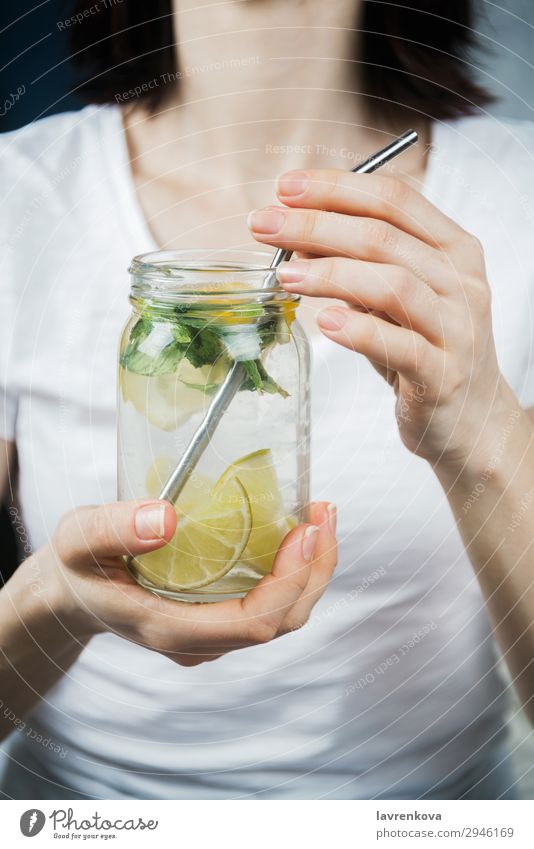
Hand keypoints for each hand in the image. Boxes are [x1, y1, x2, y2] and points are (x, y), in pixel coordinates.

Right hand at [43, 499, 336, 665]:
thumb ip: (113, 528)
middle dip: (314, 571)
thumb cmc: (76, 564)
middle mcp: (199, 641)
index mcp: (170, 628)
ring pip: (281, 617)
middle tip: (324, 513)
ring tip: (321, 517)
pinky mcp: (215, 620)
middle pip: (281, 622)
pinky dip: (292, 571)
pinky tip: (295, 533)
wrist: (69, 592)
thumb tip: (166, 517)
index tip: (306, 530)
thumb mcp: (78, 538)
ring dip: (310, 570)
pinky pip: (267, 605)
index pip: (253, 624)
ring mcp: (210, 635)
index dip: (289, 582)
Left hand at [248, 170, 508, 469]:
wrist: (472, 419)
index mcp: (453, 249)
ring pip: (393, 284)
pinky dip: (358, 329)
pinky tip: (325, 322)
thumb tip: (294, 236)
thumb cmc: (426, 350)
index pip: (394, 199)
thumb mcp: (395, 299)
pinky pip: (400, 345)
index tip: (284, 188)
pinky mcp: (444, 375)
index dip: (335, 187)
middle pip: (384, 236)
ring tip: (286, 275)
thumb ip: (357, 266)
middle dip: (316, 225)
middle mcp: (461, 281)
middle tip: (264, 225)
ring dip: (330, 274)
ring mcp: (457, 329)